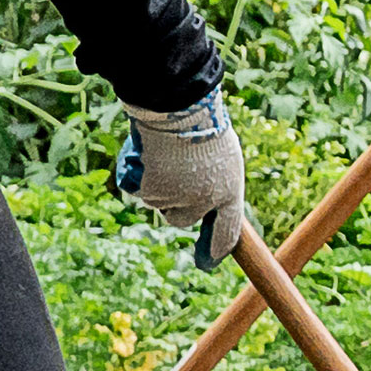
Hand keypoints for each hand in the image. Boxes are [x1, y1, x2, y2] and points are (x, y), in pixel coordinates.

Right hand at [117, 90, 251, 266]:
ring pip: (159, 204)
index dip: (216, 248)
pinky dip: (139, 175)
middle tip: (172, 175)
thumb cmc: (202, 124)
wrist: (181, 108)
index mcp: (230, 191)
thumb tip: (206, 203)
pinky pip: (140, 191)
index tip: (207, 262)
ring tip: (165, 155)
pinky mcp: (154, 193)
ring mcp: (180, 199)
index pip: (228, 232)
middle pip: (182, 219)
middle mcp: (207, 202)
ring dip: (157, 185)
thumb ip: (214, 179)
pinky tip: (149, 155)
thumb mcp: (220, 154)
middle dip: (174, 204)